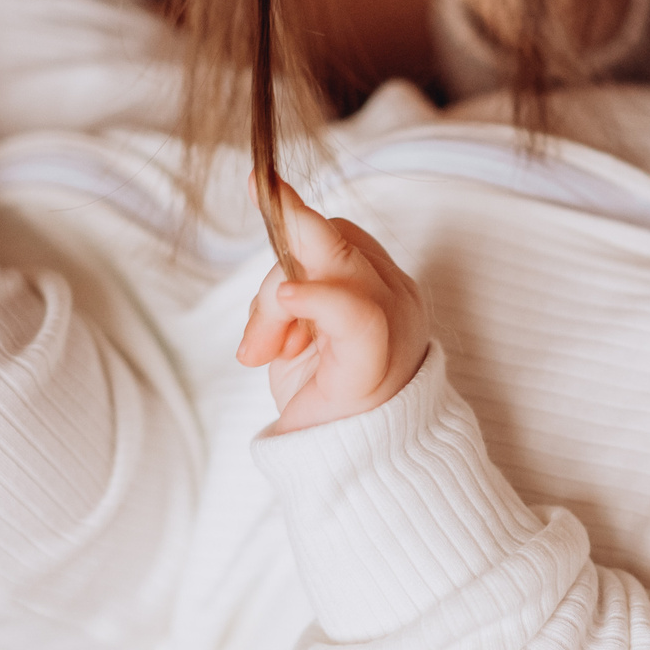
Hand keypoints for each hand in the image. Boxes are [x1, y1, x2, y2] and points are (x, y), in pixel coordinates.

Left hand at [235, 186, 431, 434]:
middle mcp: (395, 296)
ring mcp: (395, 323)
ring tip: (264, 350)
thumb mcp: (294, 333)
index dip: (293, 220)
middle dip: (282, 241)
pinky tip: (292, 300)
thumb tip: (275, 284)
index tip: (259, 182)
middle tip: (254, 208)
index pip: (335, 235)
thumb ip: (289, 296)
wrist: (354, 467)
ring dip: (277, 300)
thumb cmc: (323, 397)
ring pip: (328, 266)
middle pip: (330, 240)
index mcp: (380, 287)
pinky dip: (317, 300)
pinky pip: (351, 313)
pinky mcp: (377, 359)